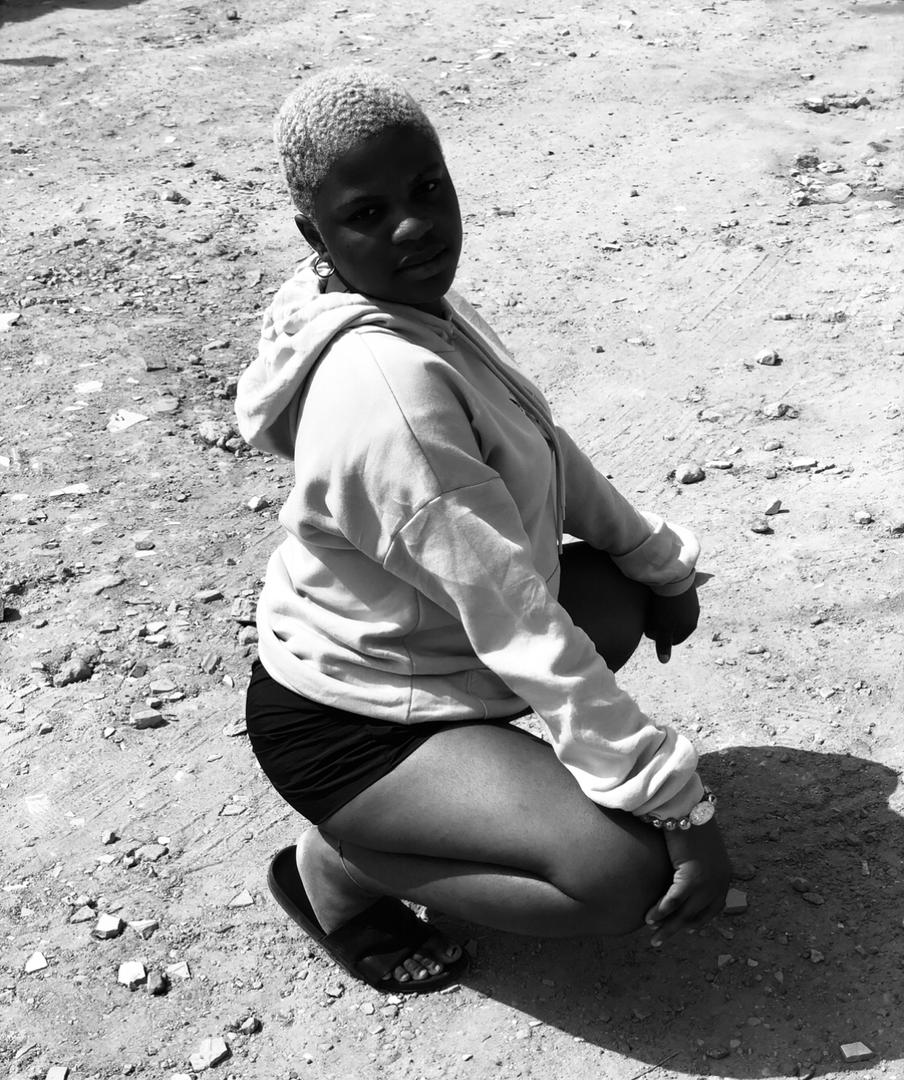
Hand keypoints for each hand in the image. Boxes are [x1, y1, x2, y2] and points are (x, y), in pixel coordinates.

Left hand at [644, 584, 699, 662]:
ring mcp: (692, 603)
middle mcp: (694, 616)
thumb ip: (663, 644)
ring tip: (654, 606)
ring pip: (675, 615)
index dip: (659, 637)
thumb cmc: (665, 606)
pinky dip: (667, 602)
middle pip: (674, 628)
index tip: (651, 628)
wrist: (673, 577)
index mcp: (689, 627)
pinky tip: (659, 597)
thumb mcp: (662, 627)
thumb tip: (664, 661)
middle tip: (651, 617)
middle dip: (663, 626)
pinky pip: (675, 602)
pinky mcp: (687, 591)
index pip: (672, 641)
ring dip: (665, 613)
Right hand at [644, 819, 730, 946]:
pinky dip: (660, 911)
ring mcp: (707, 882)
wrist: (689, 807)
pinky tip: (649, 918)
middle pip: (696, 914)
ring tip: (654, 937)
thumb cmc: (691, 822)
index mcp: (724, 876)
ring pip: (684, 912)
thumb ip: (696, 862)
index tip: (687, 929)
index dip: (699, 920)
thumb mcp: (700, 847)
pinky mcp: (691, 877)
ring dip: (667, 926)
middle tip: (662, 940)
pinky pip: (673, 901)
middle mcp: (719, 883)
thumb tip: (682, 870)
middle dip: (677, 928)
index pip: (713, 907)